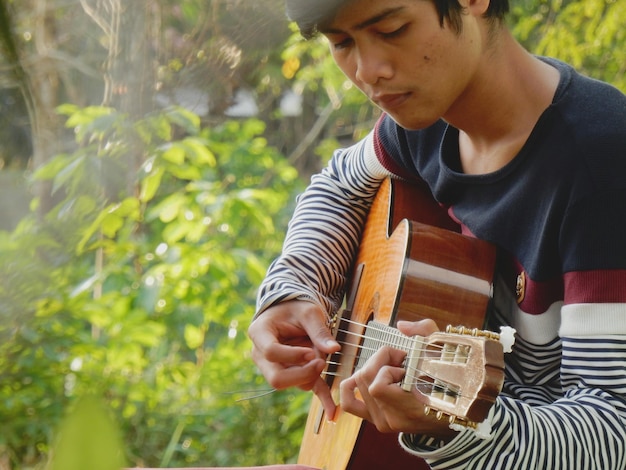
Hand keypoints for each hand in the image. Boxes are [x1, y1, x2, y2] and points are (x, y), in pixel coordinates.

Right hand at [248, 300, 340, 417]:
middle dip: (301, 374)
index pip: (271, 352)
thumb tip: (334, 349)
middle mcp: (261, 354)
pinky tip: (333, 411)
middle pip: (276, 377)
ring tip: (322, 357)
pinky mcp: (290, 373)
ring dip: (312, 374)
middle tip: (321, 362)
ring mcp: (273, 367)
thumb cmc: (296, 307)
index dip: (292, 356)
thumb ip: (319, 331)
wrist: (292, 309)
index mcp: (260, 333)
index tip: (311, 352)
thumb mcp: (308, 312)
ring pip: (291, 384)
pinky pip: (304, 388)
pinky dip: (321, 397)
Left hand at [340, 319, 457, 439]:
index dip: (387, 367)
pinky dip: (350, 386)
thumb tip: (402, 326)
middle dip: (380, 360)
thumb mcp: (444, 352)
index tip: (406, 362)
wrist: (453, 412)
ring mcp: (382, 421)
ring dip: (374, 369)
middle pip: (365, 378)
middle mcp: (393, 418)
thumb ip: (425, 332)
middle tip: (401, 360)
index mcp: (411, 409)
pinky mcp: (376, 419)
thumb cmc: (450, 380)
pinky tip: (363, 376)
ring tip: (394, 369)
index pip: (378, 386)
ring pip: (358, 383)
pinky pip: (349, 402)